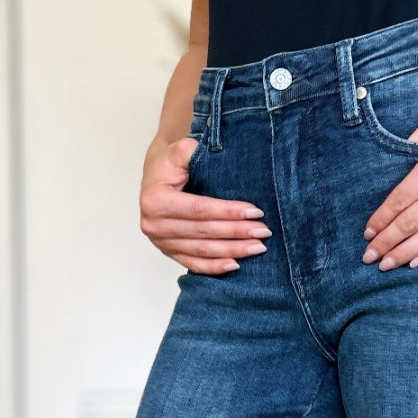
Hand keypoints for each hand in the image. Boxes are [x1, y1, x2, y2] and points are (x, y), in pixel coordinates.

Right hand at [140, 136, 271, 274]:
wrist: (156, 174)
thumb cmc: (170, 163)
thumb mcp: (178, 150)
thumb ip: (192, 151)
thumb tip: (214, 154)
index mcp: (156, 200)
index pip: (199, 209)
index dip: (228, 212)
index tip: (255, 212)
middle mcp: (154, 225)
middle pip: (203, 233)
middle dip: (236, 232)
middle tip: (263, 231)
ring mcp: (160, 242)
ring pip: (202, 251)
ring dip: (232, 251)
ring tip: (257, 247)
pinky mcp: (168, 252)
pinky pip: (194, 264)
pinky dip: (215, 267)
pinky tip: (235, 265)